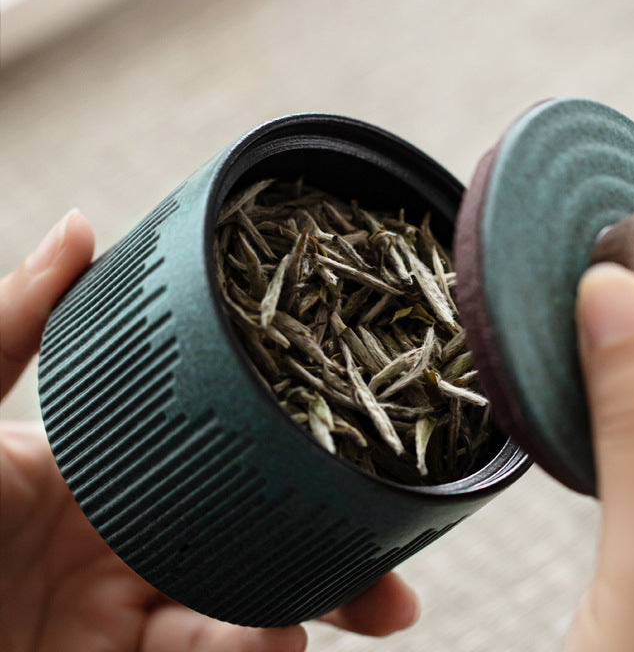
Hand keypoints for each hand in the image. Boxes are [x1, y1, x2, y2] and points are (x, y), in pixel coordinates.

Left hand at [0, 210, 418, 651]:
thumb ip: (16, 322)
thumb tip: (84, 223)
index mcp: (115, 472)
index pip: (226, 456)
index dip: (294, 457)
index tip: (358, 449)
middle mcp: (136, 546)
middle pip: (259, 545)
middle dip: (336, 565)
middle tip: (395, 589)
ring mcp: (131, 624)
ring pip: (250, 617)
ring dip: (302, 617)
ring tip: (349, 609)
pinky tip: (272, 643)